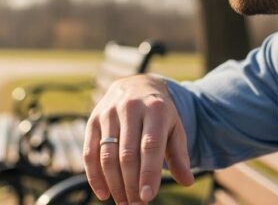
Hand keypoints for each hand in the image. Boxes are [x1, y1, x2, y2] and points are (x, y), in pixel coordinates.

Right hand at [83, 74, 193, 203]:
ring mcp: (109, 112)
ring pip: (107, 154)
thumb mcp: (174, 128)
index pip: (150, 146)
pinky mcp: (93, 119)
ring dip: (114, 184)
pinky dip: (94, 175)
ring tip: (123, 203)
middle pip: (127, 154)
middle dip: (131, 184)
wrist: (136, 84)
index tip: (147, 197)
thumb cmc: (159, 114)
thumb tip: (187, 181)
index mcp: (155, 109)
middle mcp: (130, 108)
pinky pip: (89, 151)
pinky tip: (103, 193)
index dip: (148, 173)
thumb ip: (179, 155)